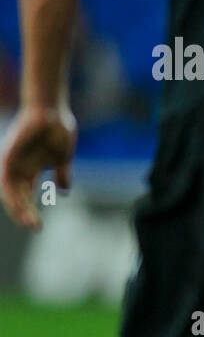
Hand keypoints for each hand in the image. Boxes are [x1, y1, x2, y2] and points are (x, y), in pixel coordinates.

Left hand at [1, 106, 76, 229]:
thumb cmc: (58, 129)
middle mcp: (19, 168)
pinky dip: (10, 192)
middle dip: (24, 213)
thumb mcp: (63, 157)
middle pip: (18, 197)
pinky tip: (16, 203)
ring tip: (27, 220)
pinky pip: (6, 178)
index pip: (27, 196)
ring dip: (17, 207)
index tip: (38, 227)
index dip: (31, 211)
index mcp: (32, 170)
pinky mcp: (9, 155)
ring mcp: (13, 162)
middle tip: (34, 227)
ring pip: (9, 191)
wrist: (52, 109)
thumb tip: (64, 190)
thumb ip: (62, 173)